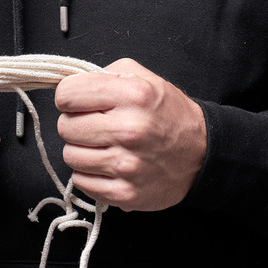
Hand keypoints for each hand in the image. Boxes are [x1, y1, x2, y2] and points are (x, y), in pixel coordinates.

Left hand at [55, 58, 205, 211]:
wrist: (202, 154)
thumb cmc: (167, 113)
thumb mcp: (143, 77)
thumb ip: (104, 74)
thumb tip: (68, 86)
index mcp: (132, 95)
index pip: (67, 94)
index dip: (70, 97)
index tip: (80, 102)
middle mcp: (129, 129)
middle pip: (65, 127)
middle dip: (76, 123)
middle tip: (96, 125)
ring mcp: (126, 165)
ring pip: (70, 156)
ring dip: (82, 150)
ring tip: (103, 145)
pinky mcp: (125, 193)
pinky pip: (80, 182)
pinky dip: (89, 174)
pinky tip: (108, 165)